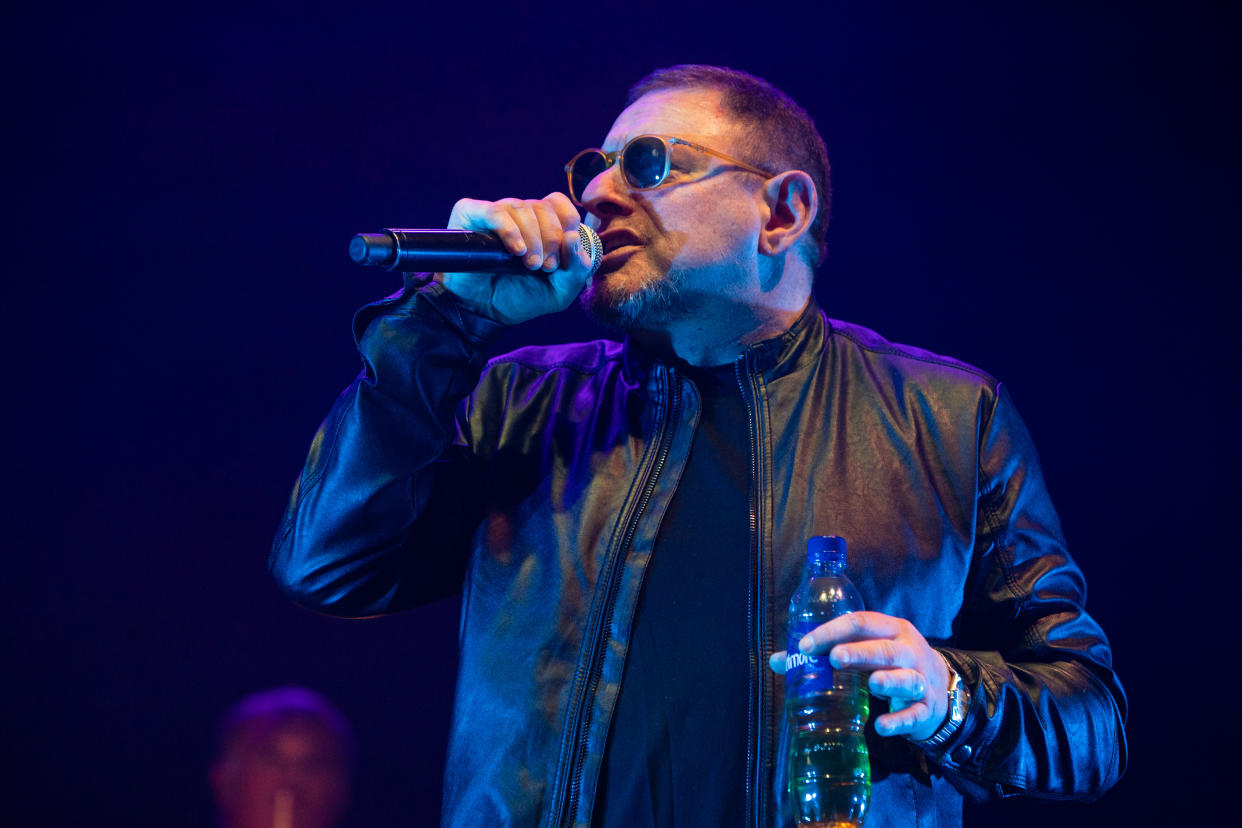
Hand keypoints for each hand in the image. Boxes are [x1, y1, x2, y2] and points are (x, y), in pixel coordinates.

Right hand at [439, 193, 593, 324]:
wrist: (482, 312)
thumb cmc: (519, 298)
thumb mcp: (559, 291)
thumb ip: (577, 269)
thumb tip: (573, 236)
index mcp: (542, 223)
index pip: (560, 204)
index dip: (566, 226)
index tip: (561, 260)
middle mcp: (519, 214)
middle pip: (544, 206)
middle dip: (551, 239)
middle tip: (545, 267)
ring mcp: (495, 212)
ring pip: (521, 208)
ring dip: (532, 239)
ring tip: (530, 265)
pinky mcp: (470, 214)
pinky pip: (494, 212)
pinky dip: (509, 230)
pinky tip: (516, 250)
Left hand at [768, 610, 949, 741]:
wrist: (940, 688)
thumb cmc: (890, 663)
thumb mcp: (865, 650)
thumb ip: (827, 653)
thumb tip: (777, 660)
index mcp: (890, 629)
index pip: (861, 622)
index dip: (833, 631)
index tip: (806, 645)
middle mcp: (909, 650)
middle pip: (885, 649)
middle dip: (861, 652)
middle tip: (835, 658)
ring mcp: (921, 679)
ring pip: (908, 678)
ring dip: (890, 681)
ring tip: (872, 683)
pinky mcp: (926, 708)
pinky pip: (914, 714)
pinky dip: (899, 721)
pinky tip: (881, 727)